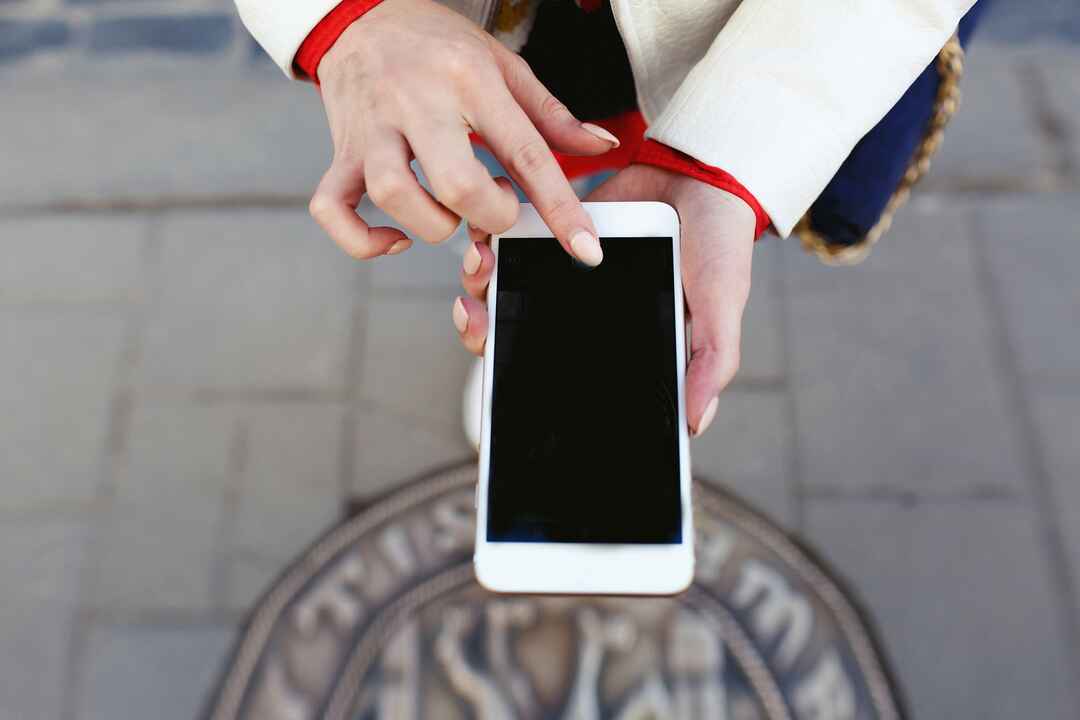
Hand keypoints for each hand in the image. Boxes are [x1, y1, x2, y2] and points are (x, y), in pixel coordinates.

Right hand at [310, 0, 616, 262]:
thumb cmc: (435, 44)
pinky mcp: (341, 151)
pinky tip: (396, 237)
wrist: (358, 15)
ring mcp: (372, 129)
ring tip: (450, 212)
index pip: (525, 151)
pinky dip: (363, 239)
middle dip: (490, 215)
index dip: (560, 208)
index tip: (585, 248)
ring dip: (432, 225)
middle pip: (455, 184)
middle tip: (498, 206)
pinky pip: (333, 208)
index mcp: (469, 79)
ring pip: (393, 196)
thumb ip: (552, 113)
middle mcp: (417, 103)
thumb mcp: (501, 64)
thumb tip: (601, 146)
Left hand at [452, 164, 755, 436]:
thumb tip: (695, 426)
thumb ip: (710, 360)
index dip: (519, 376)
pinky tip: (483, 236)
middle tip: (474, 315)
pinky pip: (511, 240)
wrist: (708, 171)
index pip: (556, 372)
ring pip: (503, 288)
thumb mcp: (720, 305)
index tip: (494, 366)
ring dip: (479, 282)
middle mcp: (580, 311)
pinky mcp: (554, 228)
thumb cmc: (720, 245)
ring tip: (479, 265)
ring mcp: (563, 270)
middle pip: (516, 334)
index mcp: (612, 340)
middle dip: (484, 329)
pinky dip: (490, 240)